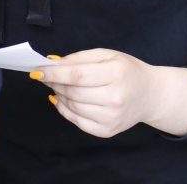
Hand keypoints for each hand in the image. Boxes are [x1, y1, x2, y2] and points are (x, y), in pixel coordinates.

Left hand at [35, 49, 159, 137]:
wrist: (149, 94)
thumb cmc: (127, 71)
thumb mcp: (107, 55)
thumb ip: (79, 58)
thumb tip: (52, 63)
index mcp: (116, 73)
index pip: (77, 76)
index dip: (54, 74)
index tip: (37, 71)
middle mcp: (115, 97)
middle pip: (73, 92)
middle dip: (54, 83)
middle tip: (46, 76)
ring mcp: (111, 117)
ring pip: (73, 107)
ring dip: (59, 95)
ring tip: (58, 86)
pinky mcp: (107, 131)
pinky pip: (77, 121)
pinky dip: (65, 110)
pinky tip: (62, 100)